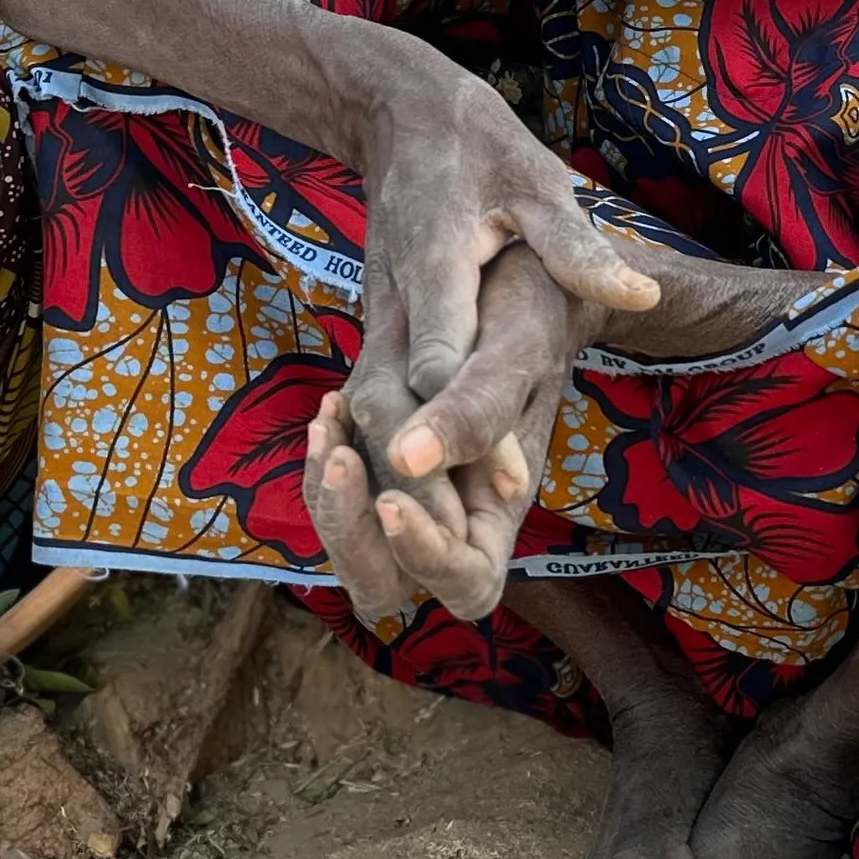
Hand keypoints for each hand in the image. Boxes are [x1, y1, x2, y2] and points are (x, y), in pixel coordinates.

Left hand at [311, 244, 587, 620]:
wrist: (518, 273)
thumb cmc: (534, 307)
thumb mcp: (513, 345)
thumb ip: (475, 409)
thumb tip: (406, 458)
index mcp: (502, 506)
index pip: (467, 583)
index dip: (426, 557)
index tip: (393, 499)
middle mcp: (454, 511)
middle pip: (391, 585)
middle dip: (353, 538)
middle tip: (339, 461)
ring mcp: (413, 488)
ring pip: (354, 542)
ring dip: (329, 497)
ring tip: (329, 419)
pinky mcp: (380, 457)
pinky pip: (339, 488)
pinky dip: (324, 455)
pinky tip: (331, 405)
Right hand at [332, 31, 653, 510]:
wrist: (401, 117)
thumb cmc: (482, 149)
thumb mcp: (538, 182)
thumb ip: (578, 245)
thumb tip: (641, 291)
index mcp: (437, 259)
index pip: (440, 352)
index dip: (464, 419)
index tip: (501, 477)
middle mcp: (394, 297)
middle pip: (389, 400)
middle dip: (424, 470)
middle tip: (463, 540)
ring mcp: (374, 316)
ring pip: (367, 410)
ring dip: (395, 476)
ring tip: (443, 542)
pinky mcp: (372, 330)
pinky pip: (367, 403)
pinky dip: (381, 453)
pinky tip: (412, 509)